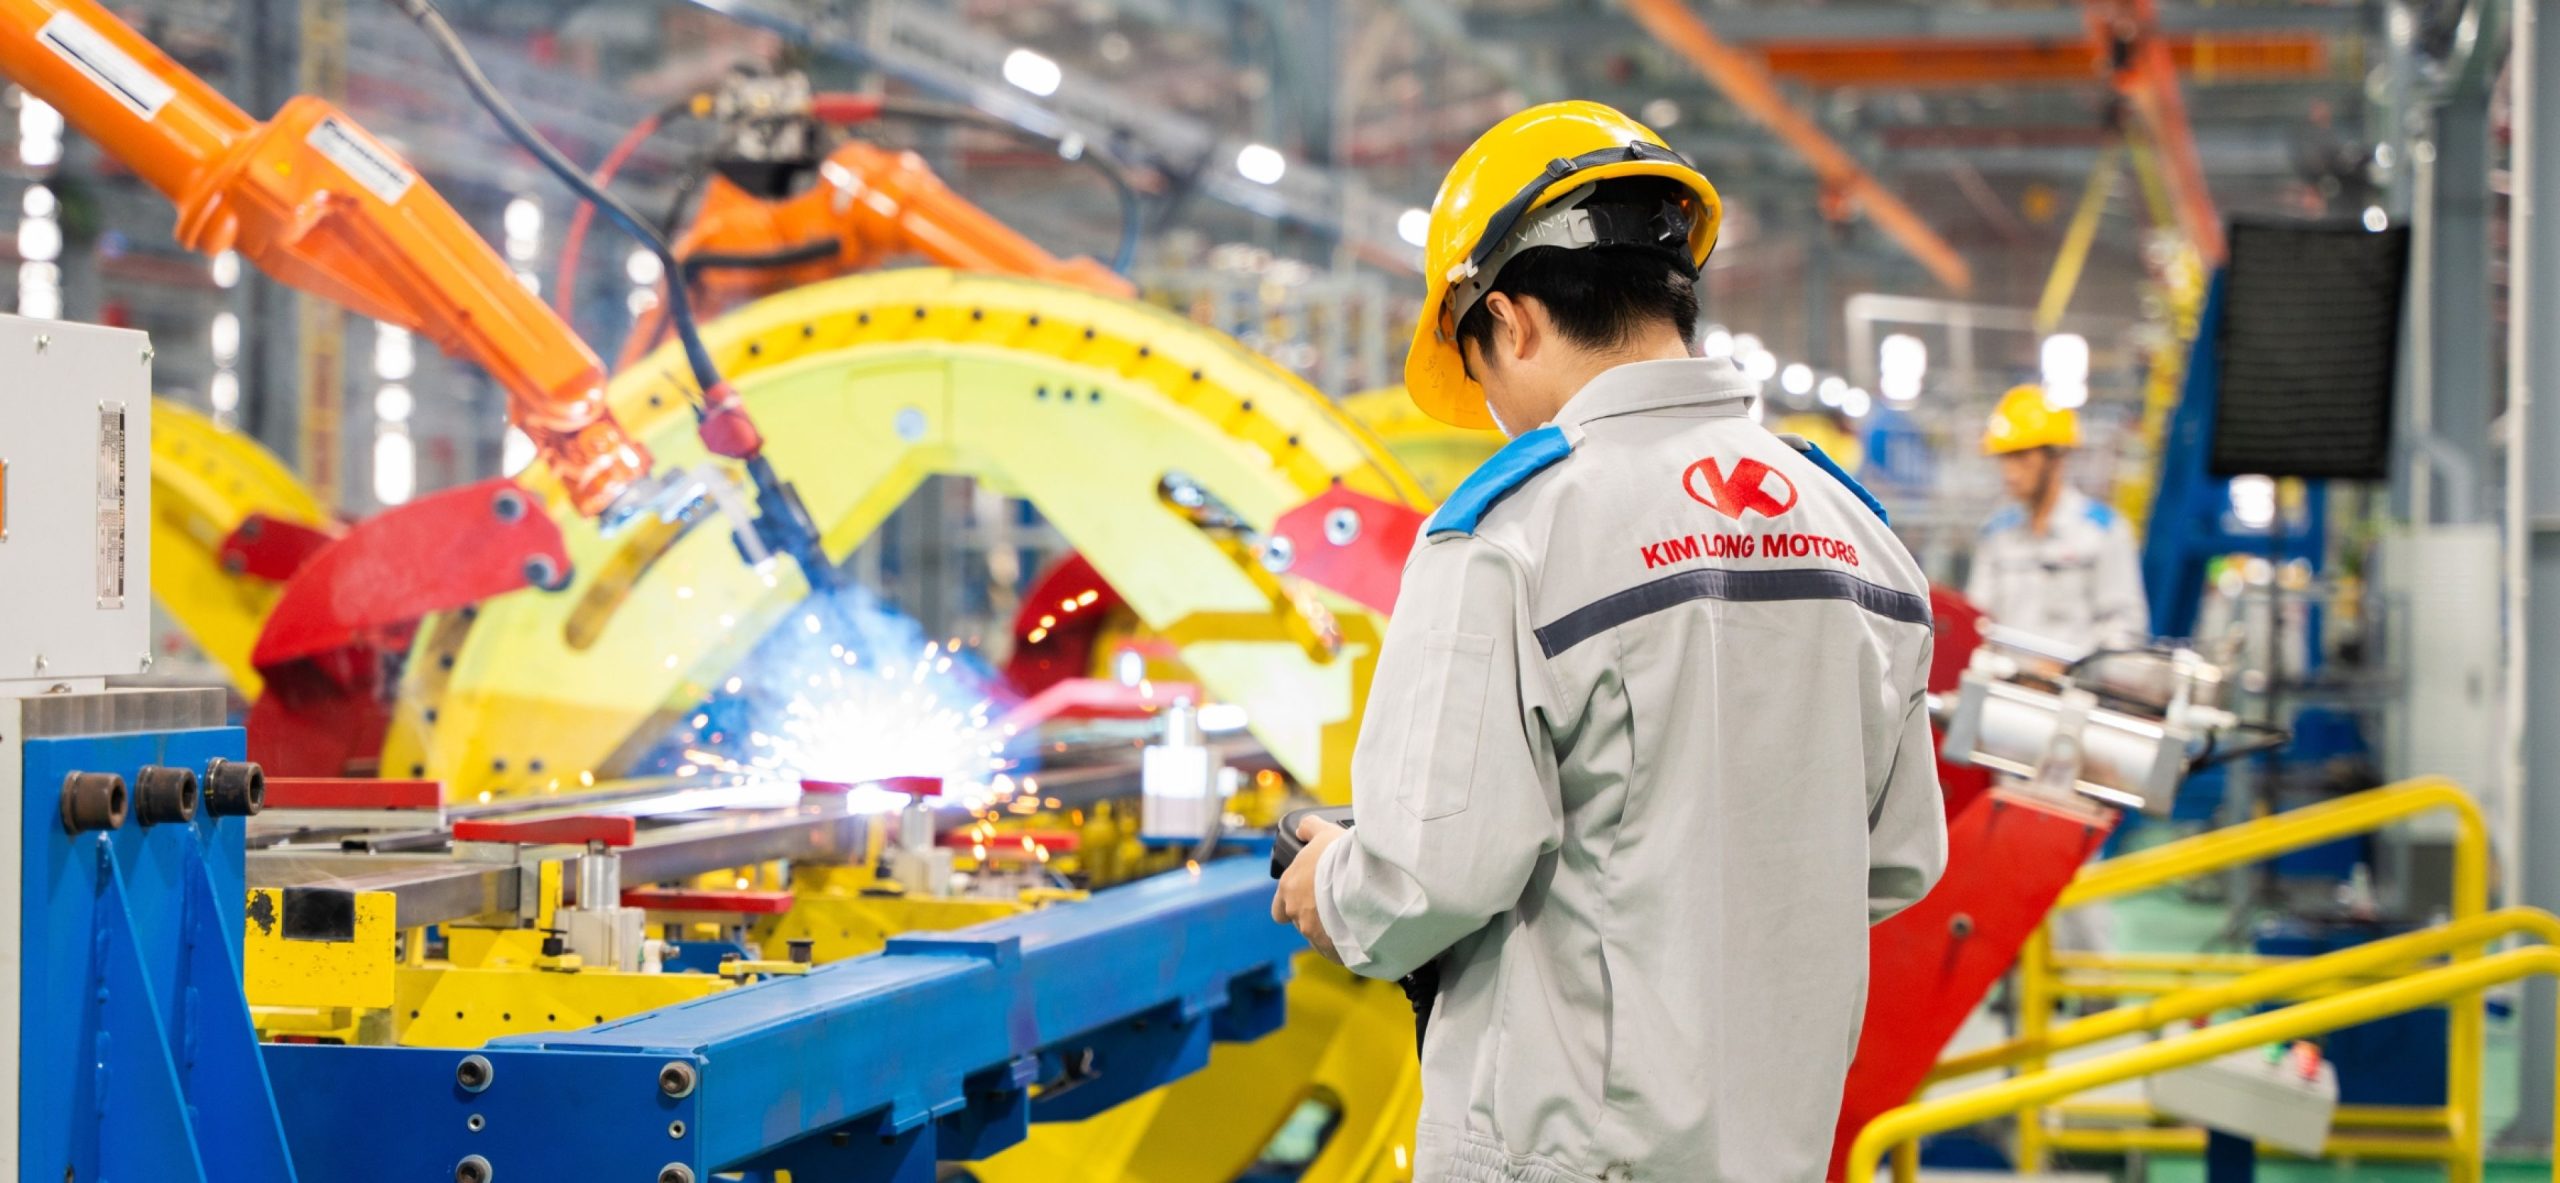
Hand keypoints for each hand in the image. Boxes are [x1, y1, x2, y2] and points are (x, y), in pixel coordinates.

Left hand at [1270, 814, 1348, 962]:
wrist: (1364, 878)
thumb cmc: (1342, 854)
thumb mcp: (1323, 833)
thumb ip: (1309, 829)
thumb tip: (1303, 828)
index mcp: (1288, 888)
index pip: (1279, 907)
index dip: (1292, 904)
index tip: (1309, 898)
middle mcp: (1295, 913)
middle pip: (1298, 924)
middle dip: (1310, 919)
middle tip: (1330, 909)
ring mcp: (1312, 932)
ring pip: (1317, 938)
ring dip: (1330, 931)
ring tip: (1351, 919)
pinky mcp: (1331, 947)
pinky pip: (1335, 952)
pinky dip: (1343, 945)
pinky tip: (1357, 934)